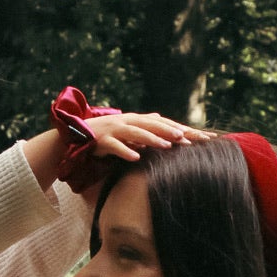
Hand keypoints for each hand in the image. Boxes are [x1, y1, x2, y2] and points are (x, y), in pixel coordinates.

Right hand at [79, 112, 213, 165]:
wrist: (75, 135)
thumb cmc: (104, 134)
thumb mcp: (127, 129)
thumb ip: (144, 125)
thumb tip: (162, 118)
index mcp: (136, 120)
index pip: (163, 124)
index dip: (182, 129)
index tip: (201, 137)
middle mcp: (127, 121)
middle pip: (152, 125)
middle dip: (170, 131)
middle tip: (188, 138)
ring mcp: (114, 130)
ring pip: (135, 133)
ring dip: (151, 139)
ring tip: (167, 145)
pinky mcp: (102, 140)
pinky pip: (115, 146)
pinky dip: (125, 151)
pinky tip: (136, 157)